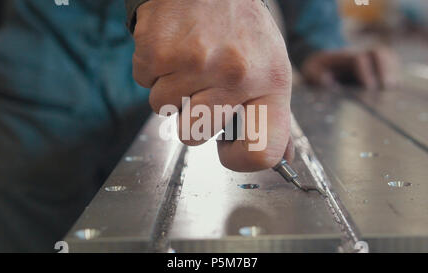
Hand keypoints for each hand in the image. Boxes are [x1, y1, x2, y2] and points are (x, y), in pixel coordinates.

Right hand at [132, 0, 292, 170]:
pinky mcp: (159, 51)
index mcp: (271, 83)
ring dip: (172, 91)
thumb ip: (273, 114)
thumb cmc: (239, 26)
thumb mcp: (271, 65)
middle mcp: (236, 75)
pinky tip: (173, 50)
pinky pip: (145, 85)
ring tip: (189, 60)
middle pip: (194, 137)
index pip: (262, 152)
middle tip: (203, 85)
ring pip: (165, 111)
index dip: (239, 159)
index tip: (229, 147)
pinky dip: (154, 72)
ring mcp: (196, 62)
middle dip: (192, 117)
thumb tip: (283, 157)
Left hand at [301, 47, 397, 88]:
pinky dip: (394, 73)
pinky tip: (395, 89)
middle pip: (379, 53)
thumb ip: (315, 75)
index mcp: (344, 56)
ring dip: (393, 70)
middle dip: (385, 68)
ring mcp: (368, 60)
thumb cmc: (315, 69)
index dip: (366, 72)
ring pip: (387, 57)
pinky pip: (389, 64)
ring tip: (395, 89)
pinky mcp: (374, 67)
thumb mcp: (309, 71)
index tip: (369, 87)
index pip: (359, 59)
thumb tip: (328, 81)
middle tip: (389, 87)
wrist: (321, 61)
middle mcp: (359, 55)